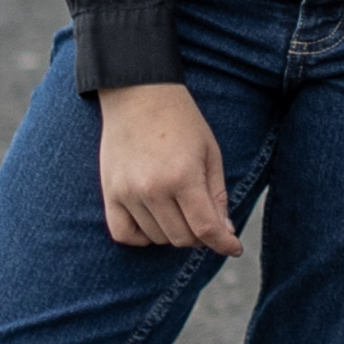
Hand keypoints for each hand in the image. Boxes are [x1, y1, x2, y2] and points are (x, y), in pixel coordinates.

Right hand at [97, 83, 239, 253]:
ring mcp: (128, 193)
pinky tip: (154, 221)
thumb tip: (224, 232)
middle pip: (182, 238)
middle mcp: (153, 190)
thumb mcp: (210, 153)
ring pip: (157, 238)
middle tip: (206, 218)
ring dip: (174, 232)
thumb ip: (217, 195)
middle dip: (201, 236)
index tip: (234, 248)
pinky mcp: (110, 193)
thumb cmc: (182, 122)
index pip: (205, 228)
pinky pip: (124, 234)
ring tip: (181, 209)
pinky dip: (142, 236)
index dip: (224, 244)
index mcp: (183, 177)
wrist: (139, 95)